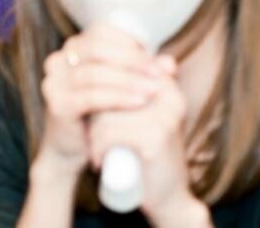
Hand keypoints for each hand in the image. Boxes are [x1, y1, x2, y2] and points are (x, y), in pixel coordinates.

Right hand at [33, 25, 162, 182]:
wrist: (75, 148)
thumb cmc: (99, 112)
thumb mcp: (121, 87)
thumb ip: (143, 73)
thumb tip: (169, 63)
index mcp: (72, 49)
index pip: (100, 32)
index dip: (128, 41)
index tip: (152, 56)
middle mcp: (58, 61)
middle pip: (97, 49)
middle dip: (132, 59)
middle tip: (158, 72)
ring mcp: (55, 82)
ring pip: (95, 73)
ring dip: (129, 80)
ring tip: (154, 88)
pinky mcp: (58, 105)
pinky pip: (91, 96)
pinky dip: (118, 97)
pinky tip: (139, 101)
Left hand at [88, 54, 209, 226]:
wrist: (168, 195)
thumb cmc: (146, 152)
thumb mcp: (136, 117)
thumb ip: (129, 89)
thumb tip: (113, 66)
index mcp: (165, 83)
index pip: (120, 67)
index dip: (100, 87)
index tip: (92, 108)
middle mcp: (168, 94)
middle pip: (110, 87)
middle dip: (96, 111)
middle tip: (91, 129)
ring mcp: (164, 114)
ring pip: (106, 112)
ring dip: (95, 134)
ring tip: (97, 147)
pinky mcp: (156, 136)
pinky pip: (110, 132)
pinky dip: (98, 148)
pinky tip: (100, 161)